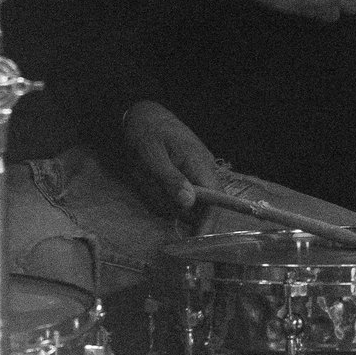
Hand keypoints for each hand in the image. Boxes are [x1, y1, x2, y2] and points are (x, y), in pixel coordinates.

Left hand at [122, 100, 221, 217]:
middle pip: (199, 206)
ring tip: (146, 176)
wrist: (141, 113)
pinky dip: (161, 193)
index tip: (193, 241)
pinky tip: (149, 178)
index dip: (206, 223)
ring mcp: (196, 173)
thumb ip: (169, 178)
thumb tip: (188, 203)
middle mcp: (203, 170)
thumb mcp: (151, 154)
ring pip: (185, 203)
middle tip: (150, 188)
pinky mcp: (186, 176)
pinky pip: (177, 195)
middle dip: (174, 206)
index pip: (215, 201)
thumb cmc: (145, 130)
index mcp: (200, 163)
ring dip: (164, 198)